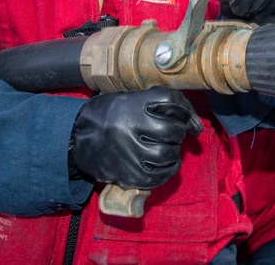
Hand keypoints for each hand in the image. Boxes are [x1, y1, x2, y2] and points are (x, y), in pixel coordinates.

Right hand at [69, 89, 201, 188]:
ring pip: (167, 155)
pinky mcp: (127, 174)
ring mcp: (128, 153)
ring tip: (166, 148)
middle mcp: (129, 127)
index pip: (170, 101)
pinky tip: (163, 163)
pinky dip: (167, 170)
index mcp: (131, 104)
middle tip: (172, 134)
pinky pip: (159, 176)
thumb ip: (163, 104)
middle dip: (178, 132)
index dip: (184, 109)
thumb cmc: (111, 114)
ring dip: (173, 152)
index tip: (183, 117)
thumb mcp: (131, 98)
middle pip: (172, 130)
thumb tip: (196, 126)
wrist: (77, 137)